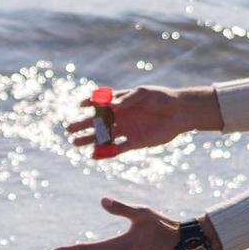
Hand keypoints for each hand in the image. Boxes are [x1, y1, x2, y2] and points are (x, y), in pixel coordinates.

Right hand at [66, 83, 210, 156]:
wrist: (179, 114)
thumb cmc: (162, 98)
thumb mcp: (144, 94)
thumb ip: (127, 99)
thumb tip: (111, 104)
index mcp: (121, 102)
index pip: (101, 103)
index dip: (89, 103)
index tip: (79, 105)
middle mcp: (121, 116)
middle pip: (98, 122)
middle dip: (83, 125)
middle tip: (69, 129)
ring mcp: (127, 130)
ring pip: (104, 136)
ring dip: (90, 140)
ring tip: (75, 143)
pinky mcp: (134, 142)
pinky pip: (117, 148)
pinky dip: (106, 152)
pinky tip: (94, 155)